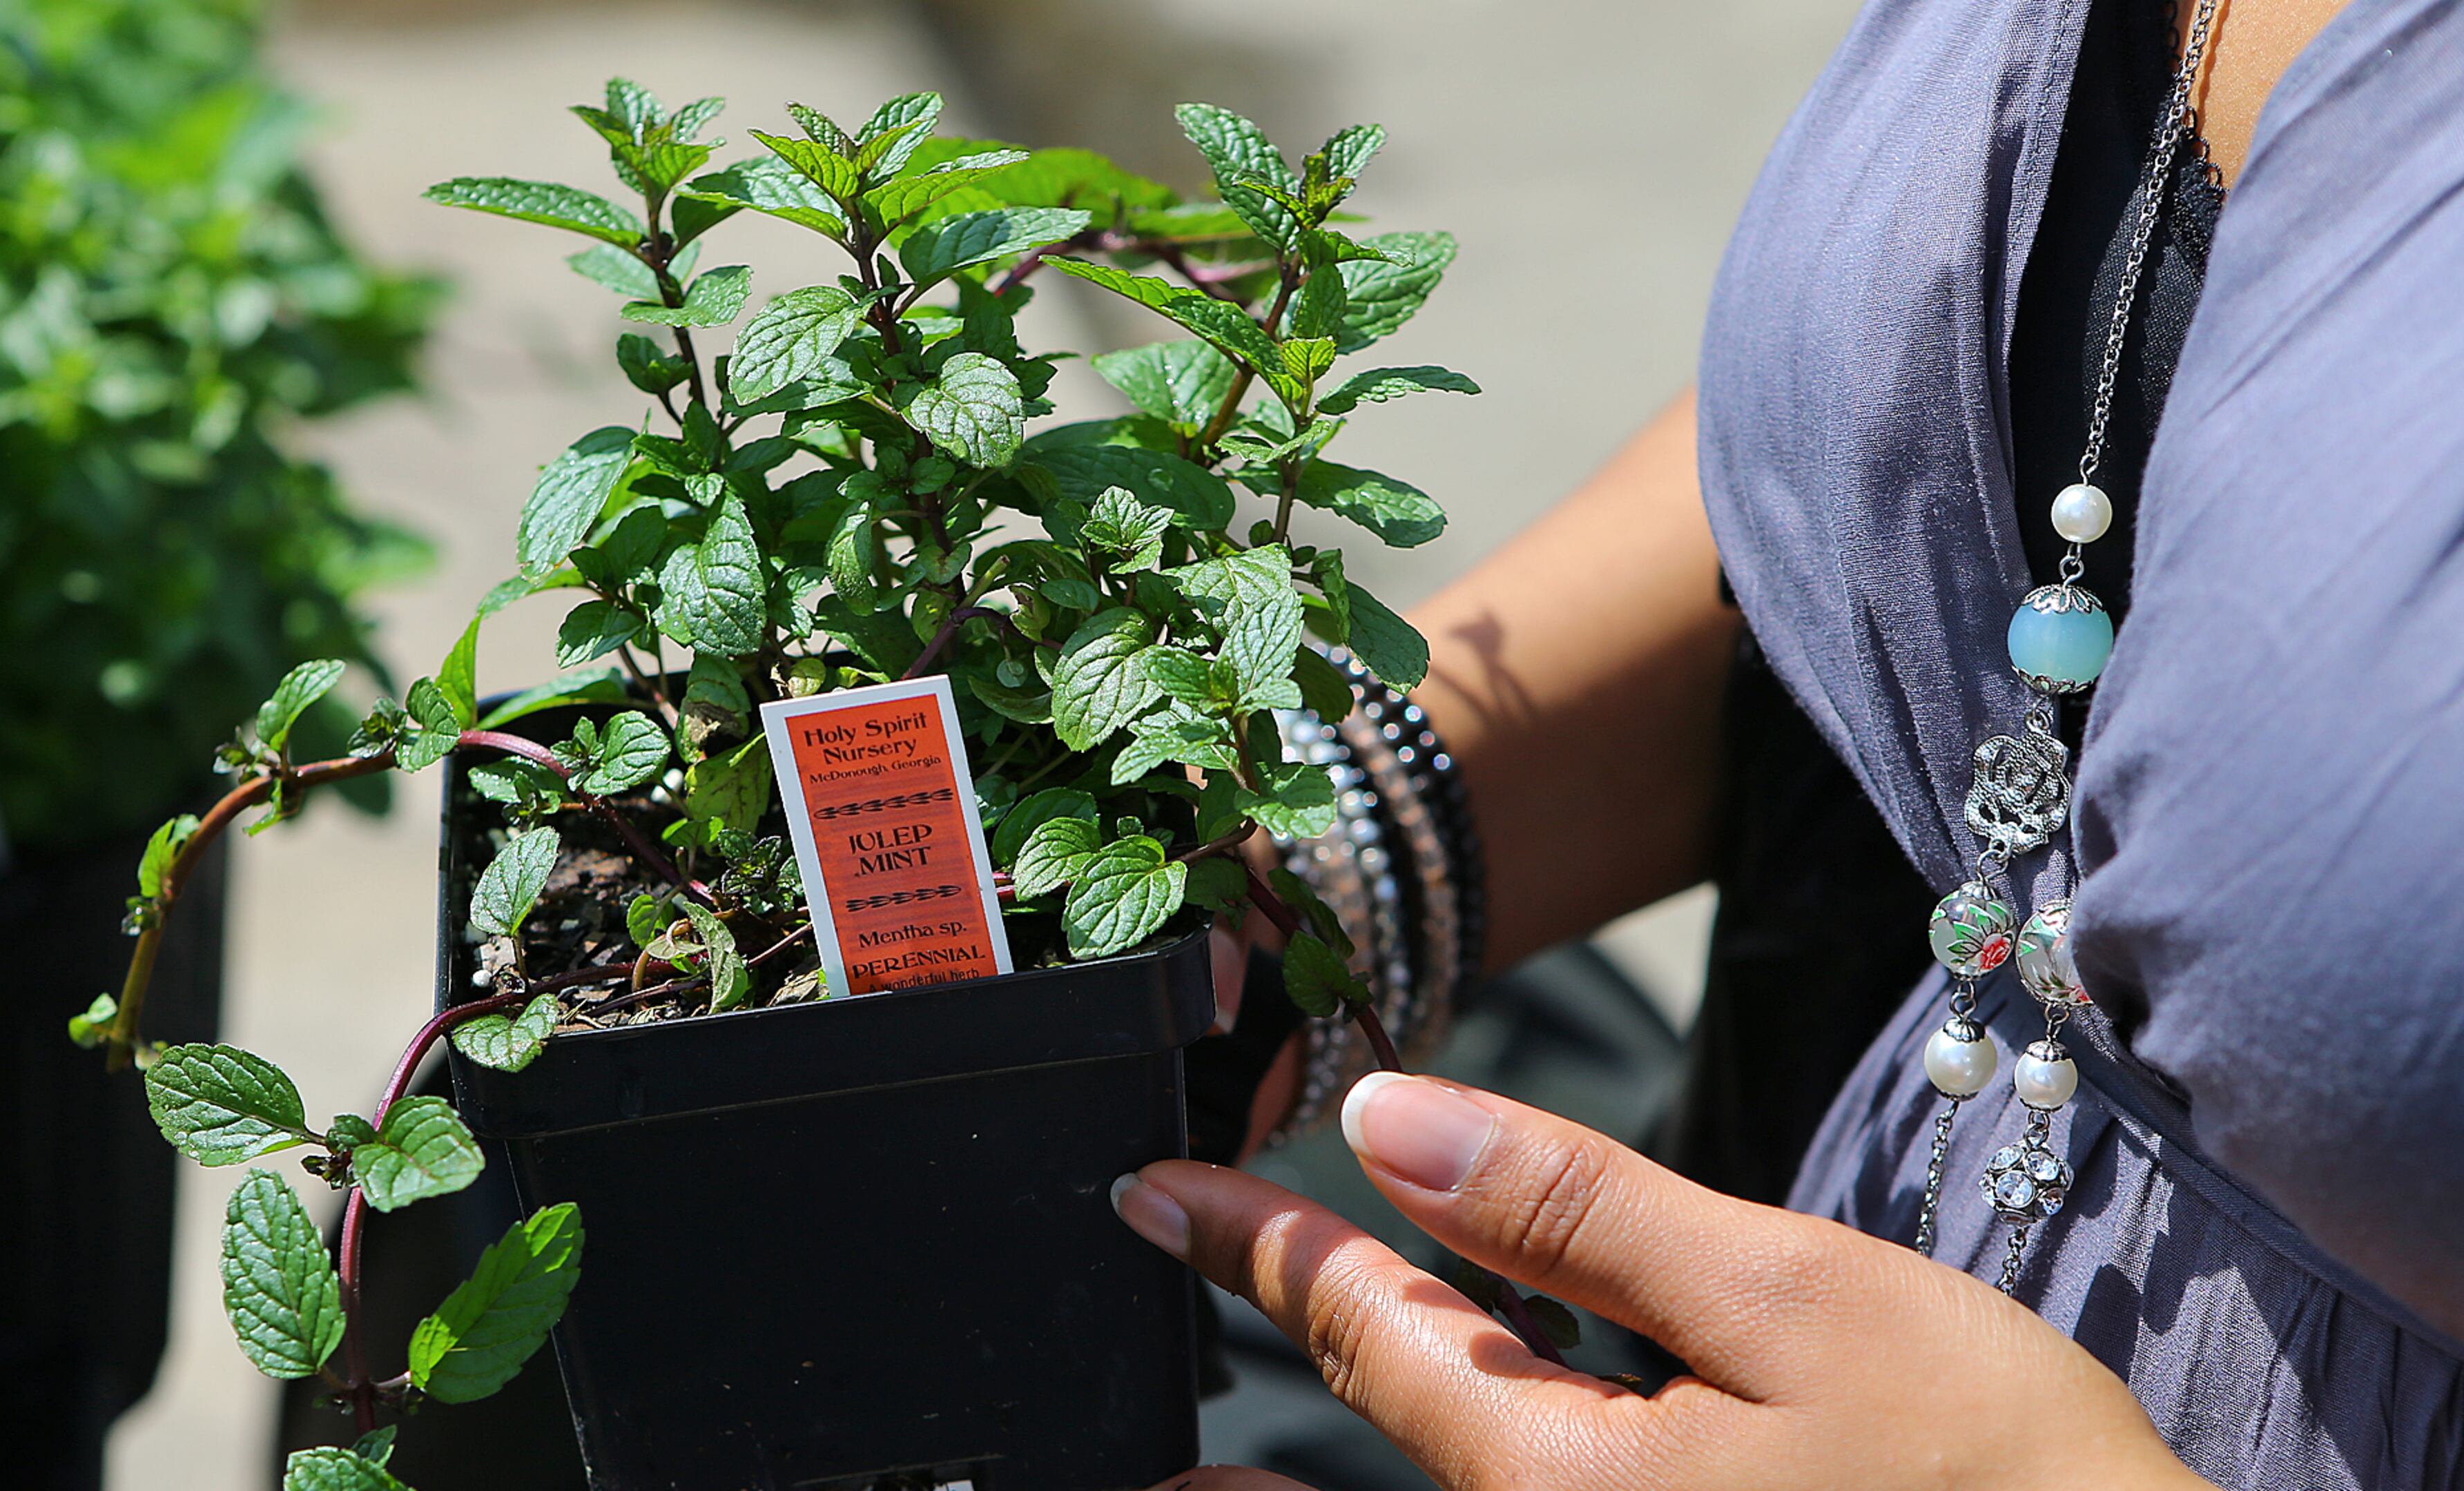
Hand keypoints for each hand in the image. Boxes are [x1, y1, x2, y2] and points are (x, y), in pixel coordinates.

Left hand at [1112, 1072, 2207, 1490]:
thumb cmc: (2002, 1486)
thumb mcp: (1788, 1303)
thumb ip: (1575, 1214)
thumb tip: (1394, 1121)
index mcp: (1560, 1480)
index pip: (1359, 1331)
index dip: (1251, 1244)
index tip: (1152, 1195)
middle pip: (1364, 1464)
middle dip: (1231, 1434)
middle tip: (1130, 1410)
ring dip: (1306, 1490)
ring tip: (1202, 1472)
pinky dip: (1457, 1476)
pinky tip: (1462, 1451)